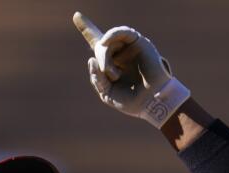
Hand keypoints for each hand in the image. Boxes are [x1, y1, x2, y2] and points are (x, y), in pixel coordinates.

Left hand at [73, 12, 189, 128]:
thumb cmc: (131, 100)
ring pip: (108, 42)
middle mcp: (119, 53)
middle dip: (101, 60)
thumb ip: (97, 78)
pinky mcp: (139, 42)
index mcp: (111, 64)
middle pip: (100, 47)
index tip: (76, 15)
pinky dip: (112, 35)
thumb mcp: (107, 92)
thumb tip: (90, 59)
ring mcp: (129, 47)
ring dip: (105, 57)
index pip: (97, 43)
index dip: (87, 29)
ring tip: (112, 73)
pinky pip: (122, 32)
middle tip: (109, 75)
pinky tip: (105, 42)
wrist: (151, 101)